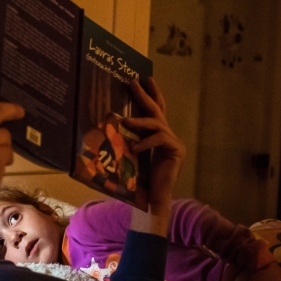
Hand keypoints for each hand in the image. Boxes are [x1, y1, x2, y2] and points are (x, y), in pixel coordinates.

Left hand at [123, 78, 185, 235]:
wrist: (151, 200)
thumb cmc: (138, 180)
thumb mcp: (127, 155)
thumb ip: (124, 140)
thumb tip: (103, 126)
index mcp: (156, 136)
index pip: (154, 111)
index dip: (149, 95)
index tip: (141, 80)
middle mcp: (167, 136)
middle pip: (158, 110)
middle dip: (146, 95)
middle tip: (135, 81)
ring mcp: (174, 143)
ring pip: (158, 123)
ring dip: (140, 121)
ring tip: (125, 122)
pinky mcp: (177, 151)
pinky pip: (160, 138)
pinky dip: (146, 141)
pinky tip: (136, 147)